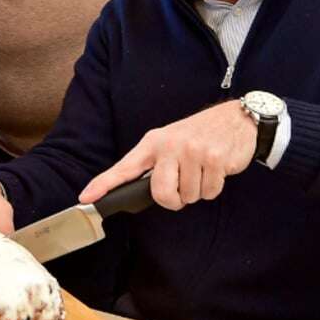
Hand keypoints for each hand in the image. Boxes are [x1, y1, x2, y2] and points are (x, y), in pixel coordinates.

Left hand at [79, 100, 255, 210]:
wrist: (234, 119)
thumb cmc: (197, 135)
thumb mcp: (168, 142)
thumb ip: (153, 165)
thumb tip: (136, 192)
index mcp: (152, 143)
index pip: (124, 167)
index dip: (103, 184)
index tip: (86, 197)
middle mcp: (169, 146)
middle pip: (162, 194)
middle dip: (174, 200)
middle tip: (182, 187)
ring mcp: (192, 151)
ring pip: (189, 197)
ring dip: (197, 191)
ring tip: (202, 170)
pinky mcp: (214, 159)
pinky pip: (209, 193)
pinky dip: (213, 188)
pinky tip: (215, 170)